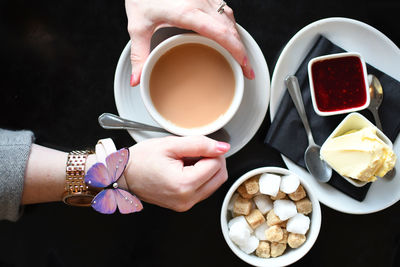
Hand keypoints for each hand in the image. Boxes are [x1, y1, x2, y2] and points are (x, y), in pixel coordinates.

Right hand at [123, 136, 229, 210]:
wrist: (122, 175)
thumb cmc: (140, 160)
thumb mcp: (170, 145)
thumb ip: (200, 144)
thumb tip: (222, 147)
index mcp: (184, 184)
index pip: (216, 165)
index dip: (212, 151)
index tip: (199, 146)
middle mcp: (187, 199)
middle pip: (220, 177)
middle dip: (214, 160)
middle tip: (196, 151)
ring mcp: (185, 204)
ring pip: (215, 184)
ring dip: (208, 169)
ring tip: (187, 160)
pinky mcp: (184, 205)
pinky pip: (204, 190)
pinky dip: (201, 177)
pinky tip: (186, 169)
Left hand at [125, 0, 254, 86]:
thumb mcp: (137, 26)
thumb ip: (139, 54)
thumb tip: (138, 79)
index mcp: (187, 12)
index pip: (222, 34)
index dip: (238, 52)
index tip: (245, 67)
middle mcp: (201, 2)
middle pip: (231, 29)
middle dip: (243, 51)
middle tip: (246, 70)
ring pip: (230, 19)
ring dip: (237, 39)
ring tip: (239, 56)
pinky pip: (224, 11)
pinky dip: (229, 27)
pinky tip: (226, 37)